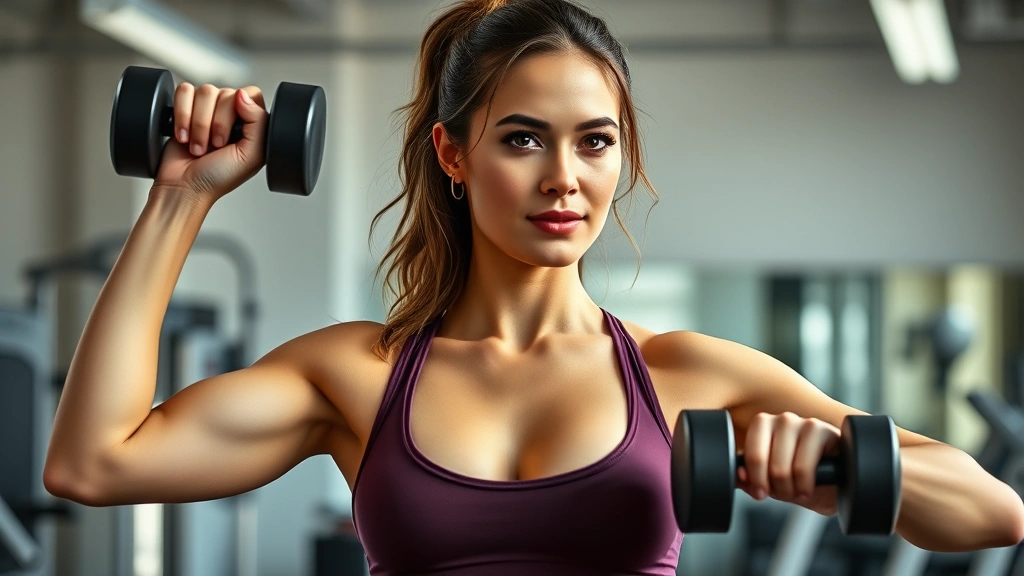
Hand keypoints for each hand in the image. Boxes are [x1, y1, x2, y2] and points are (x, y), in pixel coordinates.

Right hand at [153, 82, 268, 201]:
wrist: (184, 187)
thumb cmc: (218, 178)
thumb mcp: (251, 156)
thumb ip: (258, 122)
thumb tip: (243, 95)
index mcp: (250, 124)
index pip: (251, 94)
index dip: (239, 110)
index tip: (232, 134)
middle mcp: (229, 114)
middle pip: (225, 92)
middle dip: (216, 123)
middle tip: (214, 146)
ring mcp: (206, 110)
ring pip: (204, 92)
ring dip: (198, 123)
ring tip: (198, 146)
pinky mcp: (184, 108)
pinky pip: (184, 91)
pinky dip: (182, 115)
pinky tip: (184, 136)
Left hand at [737, 411, 839, 515]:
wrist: (836, 484)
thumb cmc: (800, 478)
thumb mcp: (771, 481)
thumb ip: (750, 478)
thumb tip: (738, 474)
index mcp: (763, 425)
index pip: (748, 451)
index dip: (754, 478)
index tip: (761, 493)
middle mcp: (782, 419)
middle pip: (762, 460)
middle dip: (772, 486)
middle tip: (784, 494)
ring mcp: (804, 423)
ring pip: (782, 466)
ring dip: (789, 489)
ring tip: (798, 493)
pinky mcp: (825, 432)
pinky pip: (804, 467)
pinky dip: (804, 486)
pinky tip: (809, 489)